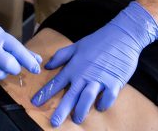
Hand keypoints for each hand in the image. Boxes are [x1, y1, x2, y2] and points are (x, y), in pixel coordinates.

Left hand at [31, 1, 157, 126]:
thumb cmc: (98, 40)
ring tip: (76, 119)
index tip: (35, 102)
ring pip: (87, 98)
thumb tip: (47, 65)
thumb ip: (61, 56)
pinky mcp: (114, 82)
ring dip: (81, 110)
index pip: (56, 82)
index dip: (45, 93)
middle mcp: (85, 75)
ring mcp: (100, 79)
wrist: (122, 35)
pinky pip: (108, 97)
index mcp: (74, 66)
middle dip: (61, 110)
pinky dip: (104, 103)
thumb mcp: (76, 46)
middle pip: (70, 95)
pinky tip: (100, 107)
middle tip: (54, 123)